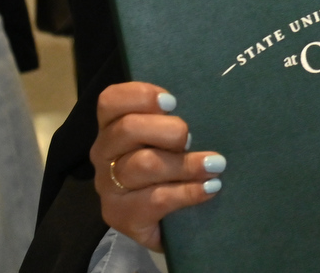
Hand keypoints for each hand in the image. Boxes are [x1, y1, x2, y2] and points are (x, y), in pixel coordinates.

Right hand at [91, 82, 225, 250]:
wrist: (160, 224)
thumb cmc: (168, 166)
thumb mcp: (167, 139)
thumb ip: (174, 121)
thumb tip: (207, 105)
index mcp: (112, 126)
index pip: (111, 100)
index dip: (141, 96)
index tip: (173, 102)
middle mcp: (104, 154)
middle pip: (128, 129)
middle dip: (169, 130)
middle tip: (193, 139)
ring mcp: (109, 187)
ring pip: (144, 164)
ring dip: (186, 163)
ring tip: (215, 165)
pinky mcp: (122, 215)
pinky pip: (156, 199)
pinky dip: (188, 192)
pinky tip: (210, 188)